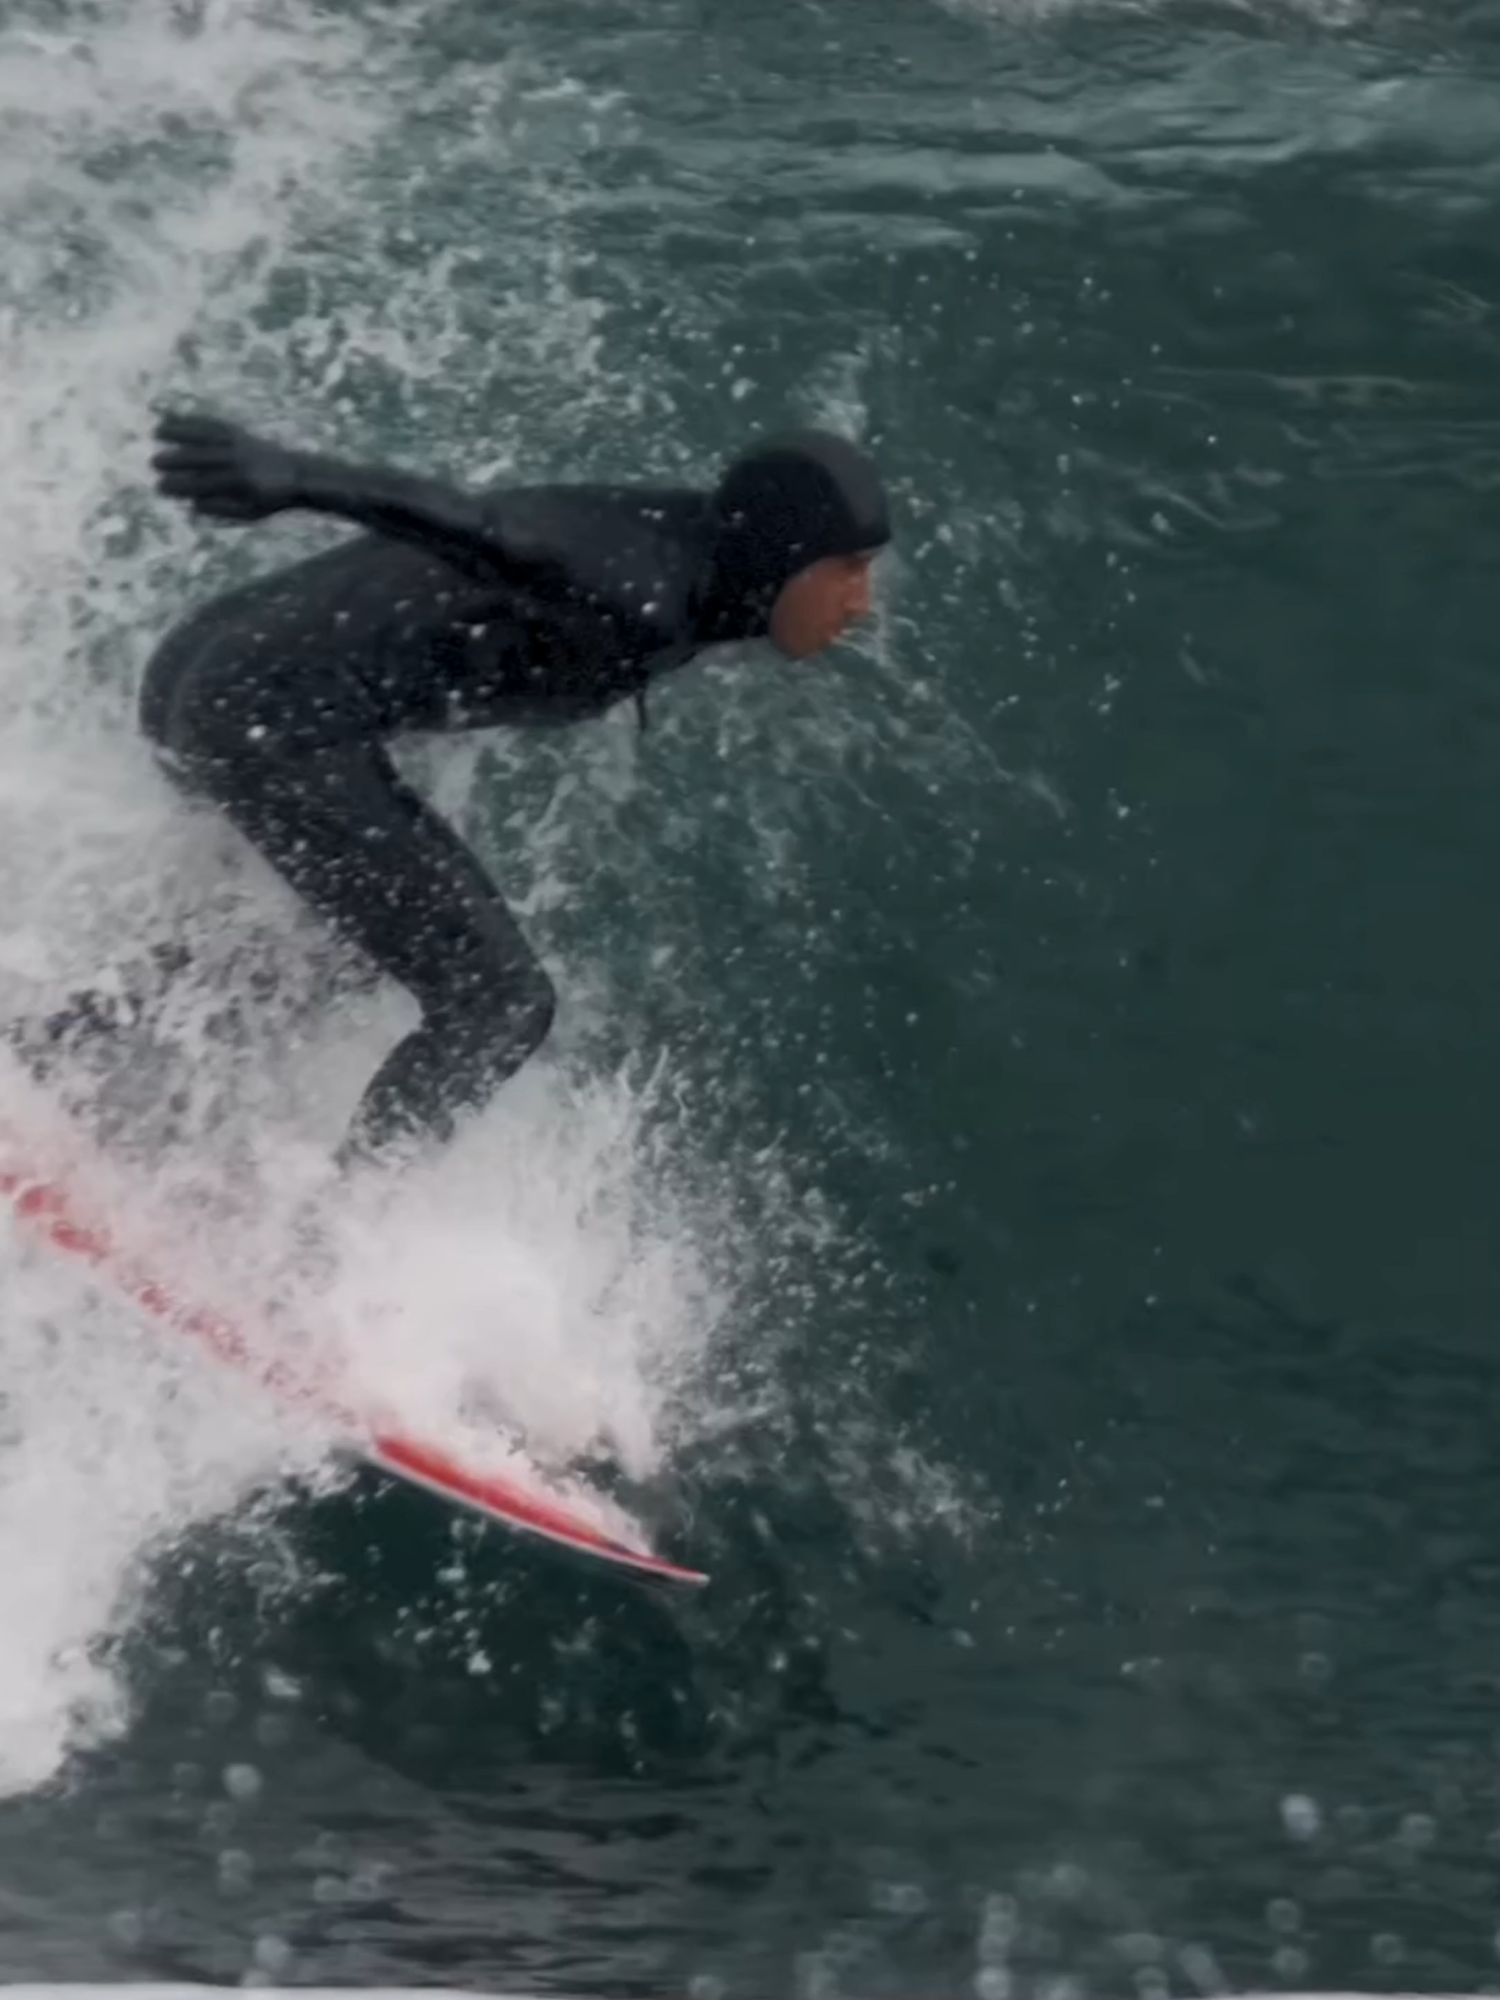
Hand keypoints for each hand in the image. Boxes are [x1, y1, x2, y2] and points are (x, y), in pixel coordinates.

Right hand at [151, 411, 302, 522]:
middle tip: (153, 461)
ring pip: (206, 435)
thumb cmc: (271, 499)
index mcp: (241, 482)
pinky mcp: (240, 432)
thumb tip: (193, 504)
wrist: (298, 474)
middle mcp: (238, 459)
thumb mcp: (251, 512)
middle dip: (178, 459)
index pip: (205, 484)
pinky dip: (194, 419)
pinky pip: (214, 423)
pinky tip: (177, 416)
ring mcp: (239, 442)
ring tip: (157, 429)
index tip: (161, 486)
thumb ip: (223, 509)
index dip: (183, 485)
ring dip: (181, 431)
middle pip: (203, 457)